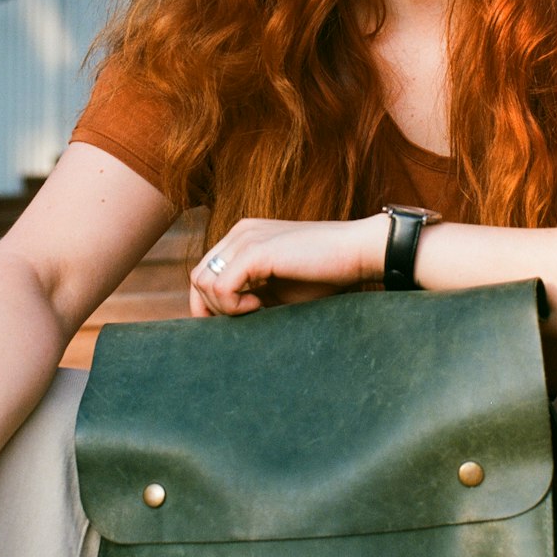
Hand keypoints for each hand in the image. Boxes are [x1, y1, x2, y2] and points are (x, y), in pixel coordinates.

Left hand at [190, 214, 386, 315]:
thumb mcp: (279, 288)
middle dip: (213, 309)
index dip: (210, 305)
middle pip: (198, 278)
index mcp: (244, 237)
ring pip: (203, 282)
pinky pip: (220, 287)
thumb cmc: (326, 275)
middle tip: (245, 321)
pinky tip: (259, 307)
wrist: (358, 253)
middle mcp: (240, 232)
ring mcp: (246, 238)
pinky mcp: (255, 251)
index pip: (205, 273)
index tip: (234, 324)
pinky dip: (232, 306)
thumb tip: (221, 324)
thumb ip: (250, 294)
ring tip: (257, 311)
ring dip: (224, 307)